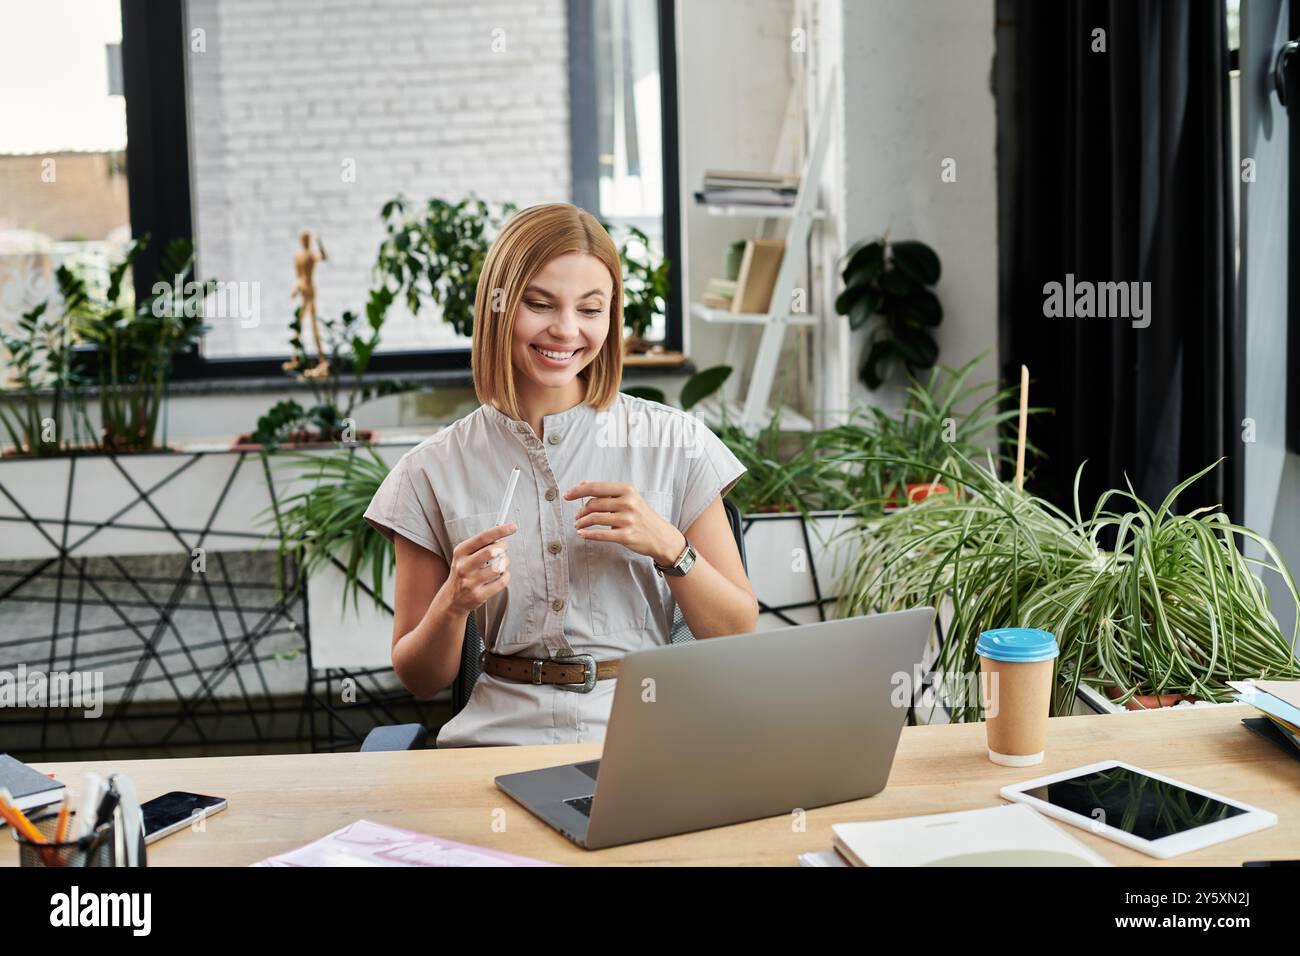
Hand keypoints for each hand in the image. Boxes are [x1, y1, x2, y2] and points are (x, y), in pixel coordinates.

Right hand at [440, 522, 515, 614]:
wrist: (452, 598)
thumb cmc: (463, 572)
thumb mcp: (465, 555)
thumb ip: (481, 545)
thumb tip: (501, 533)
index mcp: (460, 552)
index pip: (482, 538)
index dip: (500, 531)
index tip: (513, 527)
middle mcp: (464, 567)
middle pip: (490, 552)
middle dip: (503, 547)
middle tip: (504, 548)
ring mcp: (470, 582)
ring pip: (498, 568)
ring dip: (505, 562)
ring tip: (502, 563)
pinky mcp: (478, 595)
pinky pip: (501, 582)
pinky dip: (506, 576)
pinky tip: (502, 574)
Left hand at [564, 481, 684, 565]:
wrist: (660, 536)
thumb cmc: (642, 516)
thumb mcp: (628, 498)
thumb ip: (606, 492)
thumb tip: (582, 483)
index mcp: (627, 490)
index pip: (596, 488)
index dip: (578, 491)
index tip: (566, 495)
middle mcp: (628, 503)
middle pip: (593, 504)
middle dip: (580, 511)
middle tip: (576, 516)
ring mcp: (627, 520)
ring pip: (595, 519)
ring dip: (581, 523)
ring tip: (578, 525)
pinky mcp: (626, 535)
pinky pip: (601, 535)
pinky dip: (588, 534)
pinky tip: (582, 534)